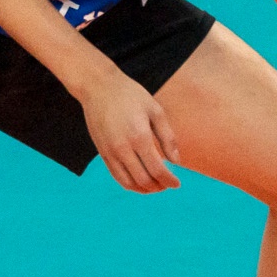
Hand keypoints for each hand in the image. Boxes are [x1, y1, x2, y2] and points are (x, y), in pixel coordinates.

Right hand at [79, 71, 182, 191]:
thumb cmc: (130, 95)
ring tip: (156, 185)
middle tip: (168, 184)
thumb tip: (176, 161)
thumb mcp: (155, 110)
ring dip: (144, 189)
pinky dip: (130, 184)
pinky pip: (116, 176)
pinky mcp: (102, 152)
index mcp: (139, 136)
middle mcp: (123, 148)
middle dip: (159, 186)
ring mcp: (110, 152)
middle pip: (143, 180)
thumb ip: (167, 137)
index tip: (177, 183)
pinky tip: (140, 182)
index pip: (157, 169)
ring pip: (129, 183)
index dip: (169, 180)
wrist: (99, 87)